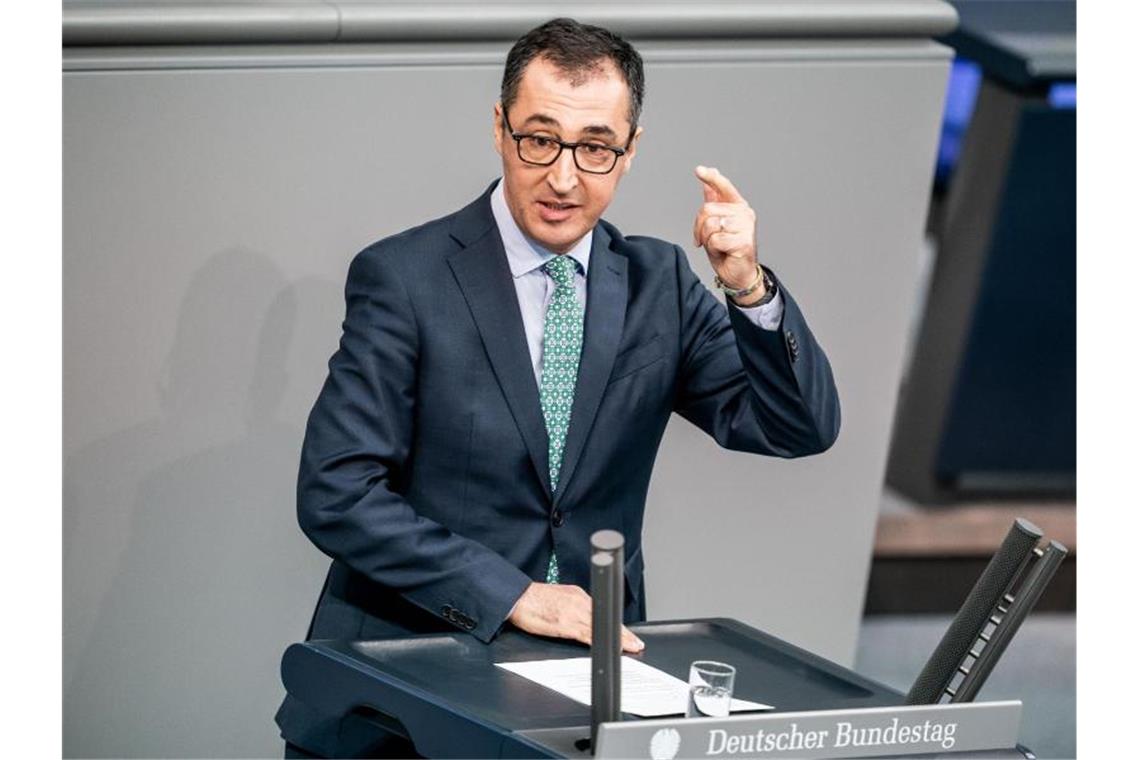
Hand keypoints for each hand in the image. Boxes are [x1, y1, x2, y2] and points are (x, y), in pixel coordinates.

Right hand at [507, 582, 645, 652]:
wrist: (516, 597)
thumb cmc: (532, 600)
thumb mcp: (558, 599)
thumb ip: (572, 608)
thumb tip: (580, 620)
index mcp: (577, 595)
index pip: (602, 611)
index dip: (616, 624)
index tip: (626, 633)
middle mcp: (579, 601)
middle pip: (606, 618)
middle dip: (623, 632)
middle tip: (636, 643)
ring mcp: (574, 612)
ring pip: (602, 626)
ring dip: (618, 637)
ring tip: (631, 647)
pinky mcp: (566, 623)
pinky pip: (588, 634)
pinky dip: (602, 641)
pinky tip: (610, 648)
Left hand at [691, 166, 762, 296]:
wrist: (737, 274)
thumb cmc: (726, 249)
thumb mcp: (716, 224)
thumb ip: (714, 203)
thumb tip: (707, 183)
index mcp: (738, 206)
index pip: (723, 187)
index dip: (711, 178)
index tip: (699, 170)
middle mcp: (745, 213)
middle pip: (707, 209)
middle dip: (699, 227)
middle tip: (705, 240)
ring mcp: (746, 227)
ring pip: (710, 225)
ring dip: (707, 240)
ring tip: (717, 247)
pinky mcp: (744, 242)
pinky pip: (715, 240)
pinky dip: (713, 249)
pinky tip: (723, 253)